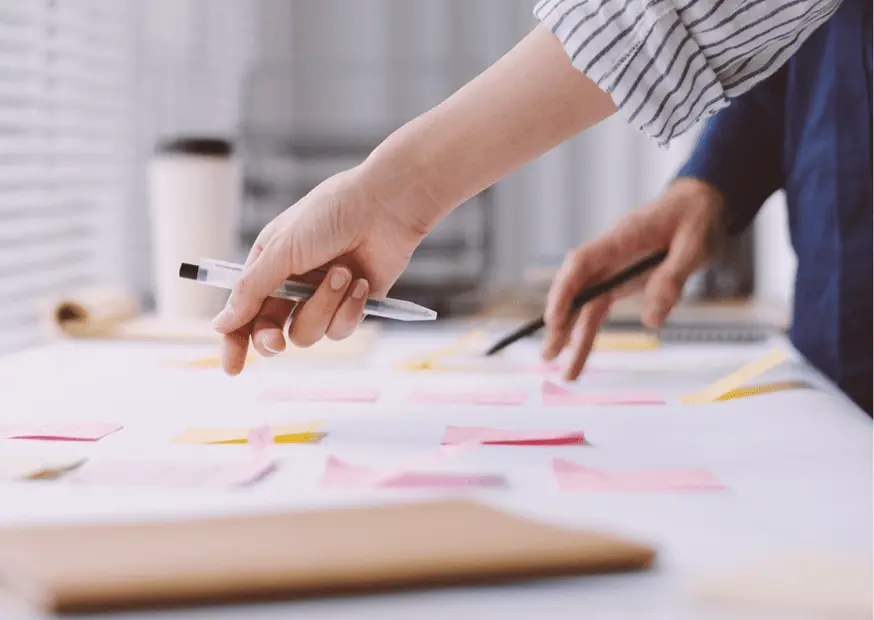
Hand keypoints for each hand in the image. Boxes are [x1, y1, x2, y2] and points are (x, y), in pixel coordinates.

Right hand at [212, 165, 428, 374]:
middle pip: (270, 332)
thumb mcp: (282, 251)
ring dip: (324, 306)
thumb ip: (251, 291)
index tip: (232, 369)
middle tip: (277, 341)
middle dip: (272, 339)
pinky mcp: (353, 305)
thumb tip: (219, 324)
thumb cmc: (330, 215)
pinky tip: (363, 281)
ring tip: (342, 272)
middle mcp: (292, 285)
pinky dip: (351, 307)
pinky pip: (341, 328)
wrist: (385, 207)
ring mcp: (323, 297)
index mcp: (267, 266)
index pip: (242, 312)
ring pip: (308, 334)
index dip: (234, 342)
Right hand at [542, 178, 725, 379]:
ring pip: (586, 304)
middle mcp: (609, 255)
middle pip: (576, 289)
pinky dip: (589, 330)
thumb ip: (672, 279)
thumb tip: (652, 320)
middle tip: (548, 354)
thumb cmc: (696, 217)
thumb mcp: (694, 246)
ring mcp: (613, 268)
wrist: (701, 202)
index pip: (581, 263)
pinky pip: (600, 307)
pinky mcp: (621, 280)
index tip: (553, 319)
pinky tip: (580, 352)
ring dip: (573, 335)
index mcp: (622, 237)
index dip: (563, 291)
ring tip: (564, 369)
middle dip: (560, 323)